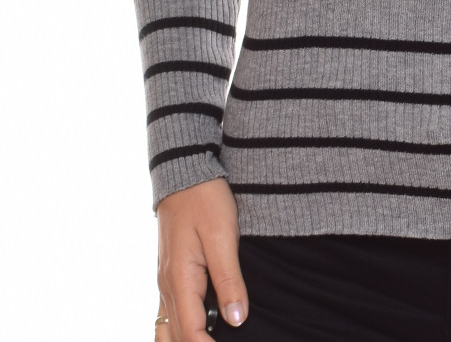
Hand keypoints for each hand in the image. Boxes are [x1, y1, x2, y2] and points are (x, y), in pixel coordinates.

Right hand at [155, 177, 247, 340]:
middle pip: (174, 337)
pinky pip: (169, 312)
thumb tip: (236, 320)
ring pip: (168, 328)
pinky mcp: (170, 272)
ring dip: (184, 340)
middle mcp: (166, 286)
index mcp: (179, 280)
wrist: (186, 174)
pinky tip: (201, 327)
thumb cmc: (205, 201)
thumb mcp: (222, 237)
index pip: (190, 333)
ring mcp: (165, 280)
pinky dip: (181, 328)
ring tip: (210, 339)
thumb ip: (229, 280)